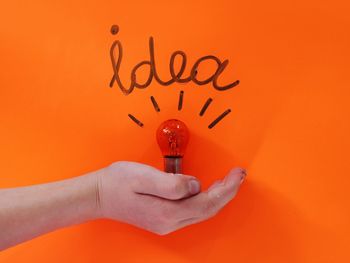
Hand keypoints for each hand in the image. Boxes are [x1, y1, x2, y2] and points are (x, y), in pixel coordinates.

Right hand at [96, 161, 245, 234]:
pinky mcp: (163, 218)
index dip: (226, 188)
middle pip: (208, 209)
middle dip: (227, 192)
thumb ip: (172, 182)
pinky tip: (208, 189)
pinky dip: (205, 199)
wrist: (98, 195)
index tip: (238, 174)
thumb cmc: (117, 182)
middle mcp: (169, 222)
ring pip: (202, 211)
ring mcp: (166, 222)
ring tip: (228, 180)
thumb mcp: (143, 176)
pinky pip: (192, 210)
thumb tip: (195, 185)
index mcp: (167, 211)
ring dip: (218, 196)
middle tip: (238, 174)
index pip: (207, 202)